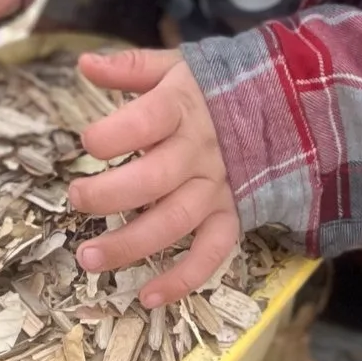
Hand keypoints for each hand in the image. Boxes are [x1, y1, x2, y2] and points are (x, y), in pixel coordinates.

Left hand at [68, 49, 239, 307]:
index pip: (146, 121)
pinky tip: (147, 297)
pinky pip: (212, 254)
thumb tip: (84, 64)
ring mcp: (217, 188)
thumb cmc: (213, 90)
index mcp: (182, 109)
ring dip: (130, 245)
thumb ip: (130, 67)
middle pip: (153, 180)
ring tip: (88, 258)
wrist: (285, 106)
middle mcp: (199, 152)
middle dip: (109, 195)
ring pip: (175, 223)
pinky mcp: (232, 216)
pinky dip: (183, 279)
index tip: (87, 141)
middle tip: (76, 198)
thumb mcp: (176, 68)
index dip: (112, 134)